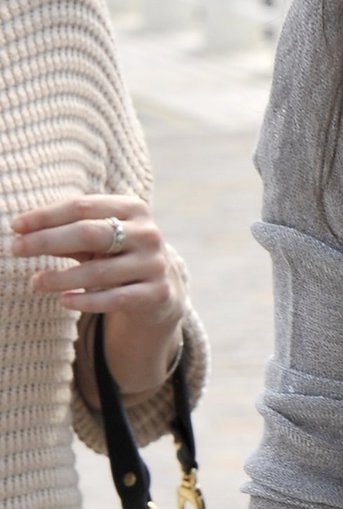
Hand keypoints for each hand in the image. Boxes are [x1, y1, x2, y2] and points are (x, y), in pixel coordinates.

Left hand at [7, 193, 185, 394]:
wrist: (160, 289)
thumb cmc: (116, 256)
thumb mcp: (96, 240)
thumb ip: (66, 235)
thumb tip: (23, 233)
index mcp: (133, 208)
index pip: (82, 207)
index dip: (46, 216)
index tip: (16, 226)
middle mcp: (148, 233)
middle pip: (90, 233)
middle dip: (48, 241)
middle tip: (16, 249)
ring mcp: (154, 264)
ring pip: (100, 271)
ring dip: (61, 277)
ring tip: (36, 282)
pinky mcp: (156, 294)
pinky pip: (115, 299)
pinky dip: (86, 301)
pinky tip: (63, 301)